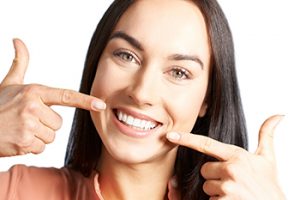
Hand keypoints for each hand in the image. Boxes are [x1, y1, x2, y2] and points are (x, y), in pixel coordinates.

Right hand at [0, 39, 105, 156]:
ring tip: (21, 129)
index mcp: (34, 92)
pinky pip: (41, 148)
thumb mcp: (9, 83)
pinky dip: (31, 147)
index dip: (85, 101)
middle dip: (46, 125)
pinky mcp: (24, 142)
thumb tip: (18, 40)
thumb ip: (20, 63)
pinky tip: (18, 139)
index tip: (101, 105)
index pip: (66, 96)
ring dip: (38, 137)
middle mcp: (33, 107)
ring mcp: (28, 125)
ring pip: (51, 137)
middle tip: (26, 121)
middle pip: (58, 123)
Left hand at [167, 115, 285, 199]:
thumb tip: (278, 115)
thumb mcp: (268, 159)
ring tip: (235, 193)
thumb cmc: (269, 185)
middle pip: (205, 170)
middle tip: (232, 182)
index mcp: (238, 156)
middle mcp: (232, 169)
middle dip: (214, 176)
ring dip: (217, 191)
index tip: (170, 135)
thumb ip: (267, 135)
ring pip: (207, 186)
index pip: (206, 144)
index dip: (186, 139)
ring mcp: (228, 187)